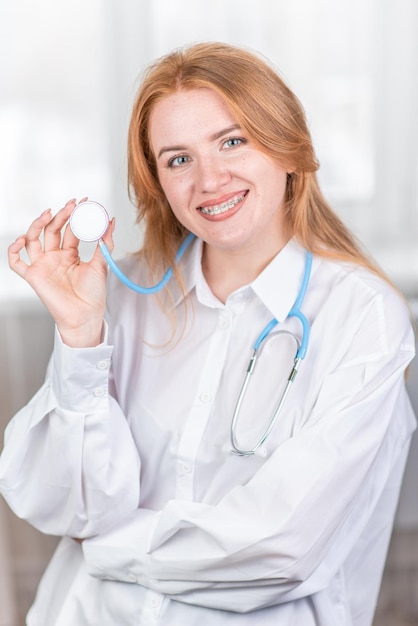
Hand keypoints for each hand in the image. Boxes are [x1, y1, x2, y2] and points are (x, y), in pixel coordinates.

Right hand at [8, 198, 114, 346]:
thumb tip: (110, 221)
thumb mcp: (102, 264)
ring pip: (33, 240)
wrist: (86, 315)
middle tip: (70, 205)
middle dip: (60, 216)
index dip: (75, 216)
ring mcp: (43, 265)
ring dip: (38, 225)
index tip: (84, 203)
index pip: (70, 229)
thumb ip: (105, 243)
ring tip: (49, 214)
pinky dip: (14, 250)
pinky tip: (21, 240)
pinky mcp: (33, 276)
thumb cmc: (93, 294)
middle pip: (52, 230)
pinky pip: (16, 262)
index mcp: (70, 254)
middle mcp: (55, 257)